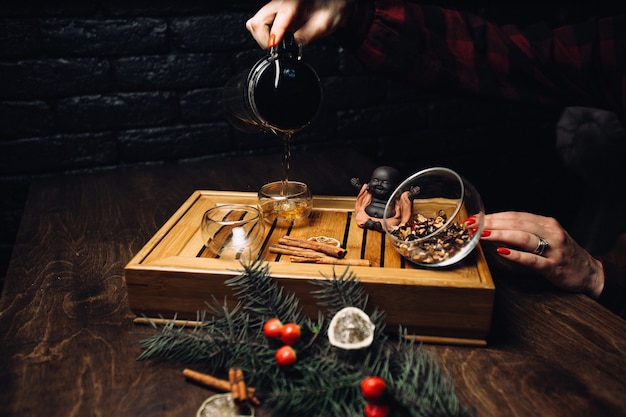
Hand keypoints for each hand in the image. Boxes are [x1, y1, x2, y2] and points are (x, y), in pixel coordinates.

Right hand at [246, 0, 354, 48]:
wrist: (332, 4)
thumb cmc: (330, 11)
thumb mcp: (321, 27)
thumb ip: (304, 38)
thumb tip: (289, 51)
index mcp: (294, 2)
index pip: (280, 18)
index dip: (275, 34)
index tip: (273, 46)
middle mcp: (280, 2)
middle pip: (258, 21)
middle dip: (264, 40)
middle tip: (277, 49)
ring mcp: (274, 7)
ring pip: (255, 23)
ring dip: (262, 38)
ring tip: (278, 44)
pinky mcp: (272, 13)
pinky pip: (259, 25)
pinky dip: (264, 36)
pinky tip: (277, 39)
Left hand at [480, 211, 604, 297]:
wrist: (590, 273)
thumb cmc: (563, 254)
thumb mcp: (546, 237)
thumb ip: (525, 231)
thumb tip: (495, 227)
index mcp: (546, 223)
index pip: (515, 216)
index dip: (493, 216)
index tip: (475, 218)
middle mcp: (550, 232)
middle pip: (516, 224)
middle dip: (492, 223)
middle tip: (472, 225)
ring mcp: (553, 249)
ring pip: (523, 238)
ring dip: (501, 235)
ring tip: (483, 234)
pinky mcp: (554, 266)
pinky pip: (533, 259)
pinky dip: (516, 255)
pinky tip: (502, 252)